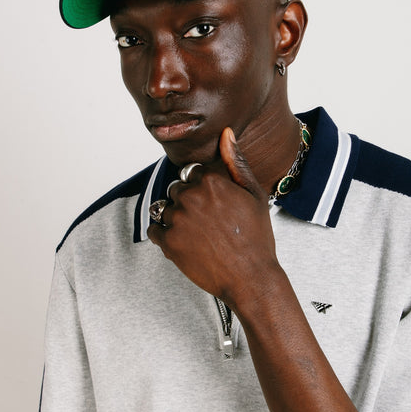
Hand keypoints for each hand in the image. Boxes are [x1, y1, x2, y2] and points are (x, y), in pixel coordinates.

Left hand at [147, 128, 280, 308]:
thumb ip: (236, 162)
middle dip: (189, 202)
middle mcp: (191, 196)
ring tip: (199, 236)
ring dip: (177, 219)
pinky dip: (165, 235)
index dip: (204, 189)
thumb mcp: (254, 194)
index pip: (193, 173)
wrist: (251, 278)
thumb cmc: (256, 238)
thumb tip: (226, 133)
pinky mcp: (168, 242)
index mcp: (211, 180)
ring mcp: (177, 219)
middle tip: (210, 224)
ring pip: (165, 208)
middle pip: (177, 189)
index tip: (215, 205)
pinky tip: (185, 243)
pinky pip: (154, 229)